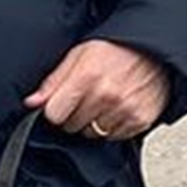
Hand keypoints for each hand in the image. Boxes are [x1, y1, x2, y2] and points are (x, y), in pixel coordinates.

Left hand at [26, 41, 170, 140]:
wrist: (154, 50)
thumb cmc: (116, 49)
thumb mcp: (79, 55)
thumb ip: (53, 81)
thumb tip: (32, 102)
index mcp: (87, 77)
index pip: (54, 114)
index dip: (55, 110)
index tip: (62, 103)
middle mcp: (106, 95)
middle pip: (71, 126)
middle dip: (74, 115)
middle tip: (86, 98)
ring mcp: (124, 109)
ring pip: (92, 134)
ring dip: (94, 122)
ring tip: (103, 102)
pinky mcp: (139, 120)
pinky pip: (114, 137)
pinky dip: (113, 126)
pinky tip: (117, 108)